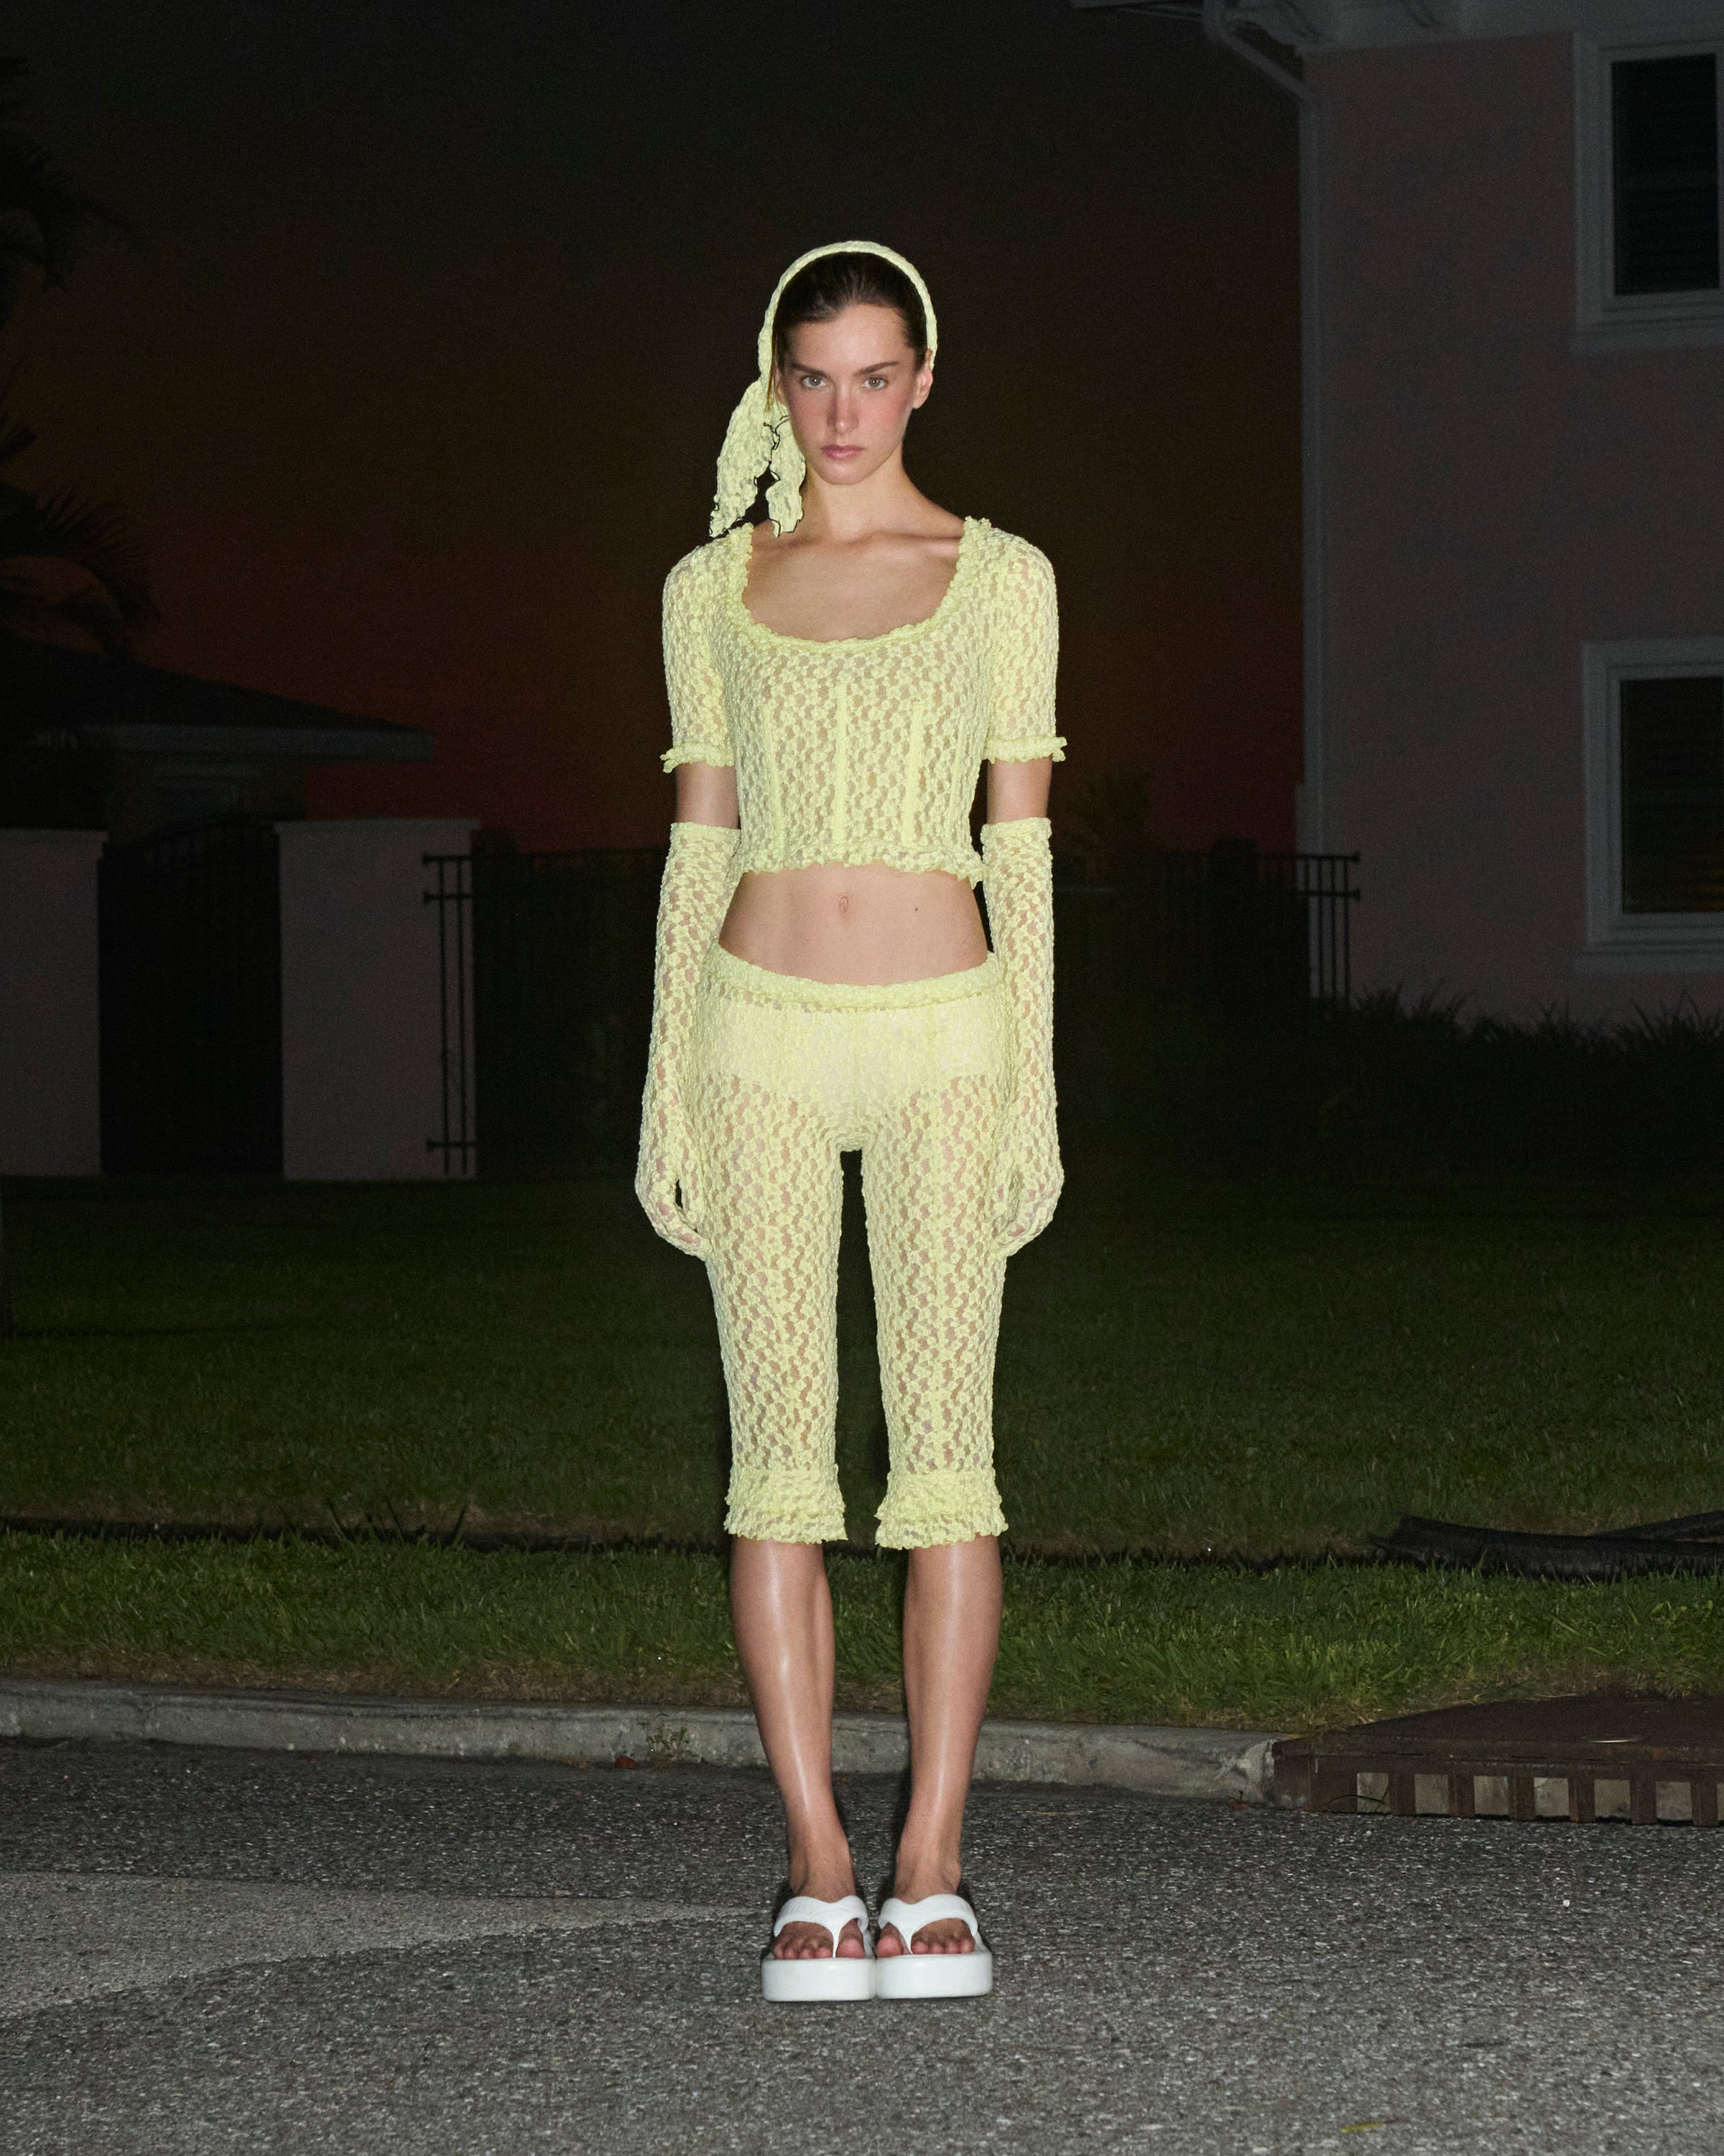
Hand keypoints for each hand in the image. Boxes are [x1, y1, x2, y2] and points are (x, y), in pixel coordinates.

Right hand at [635, 1109, 705, 1256]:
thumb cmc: (678, 1134)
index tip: (707, 1248)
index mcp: (654, 1190)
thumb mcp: (690, 1163)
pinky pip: (658, 1208)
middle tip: (706, 1251)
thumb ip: (693, 1193)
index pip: (671, 1225)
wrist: (660, 1110)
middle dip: (684, 1241)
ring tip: (699, 1241)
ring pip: (659, 1219)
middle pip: (663, 1227)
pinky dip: (673, 1218)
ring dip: (678, 1232)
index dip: (689, 1240)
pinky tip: (690, 1220)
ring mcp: (643, 1186)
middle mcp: (644, 1192)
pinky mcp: (647, 1180)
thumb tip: (697, 1222)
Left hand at [991, 1103, 1062, 1256]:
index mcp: (1037, 1187)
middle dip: (1016, 1240)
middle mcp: (1050, 1188)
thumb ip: (998, 1189)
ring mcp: (1054, 1180)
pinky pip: (1044, 1204)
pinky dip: (1032, 1216)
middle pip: (1034, 1225)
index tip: (992, 1248)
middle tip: (998, 1249)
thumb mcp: (1001, 1157)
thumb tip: (993, 1216)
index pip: (1021, 1224)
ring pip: (1042, 1216)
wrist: (1034, 1104)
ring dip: (1025, 1230)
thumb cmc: (1014, 1128)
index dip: (1006, 1239)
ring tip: (1007, 1237)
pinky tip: (1019, 1215)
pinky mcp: (1052, 1172)